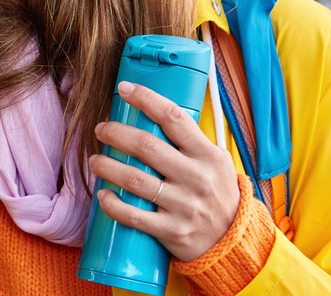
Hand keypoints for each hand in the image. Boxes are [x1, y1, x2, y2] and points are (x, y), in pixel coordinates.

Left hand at [89, 81, 238, 261]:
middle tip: (101, 129)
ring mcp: (184, 206)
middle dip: (115, 133)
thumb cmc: (218, 194)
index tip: (124, 88)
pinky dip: (113, 204)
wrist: (235, 242)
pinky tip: (103, 194)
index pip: (173, 118)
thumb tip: (155, 112)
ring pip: (134, 179)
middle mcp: (196, 178)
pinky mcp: (173, 231)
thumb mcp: (217, 162)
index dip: (146, 99)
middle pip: (146, 146)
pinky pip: (135, 216)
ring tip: (95, 160)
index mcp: (207, 155)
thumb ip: (192, 141)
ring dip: (107, 166)